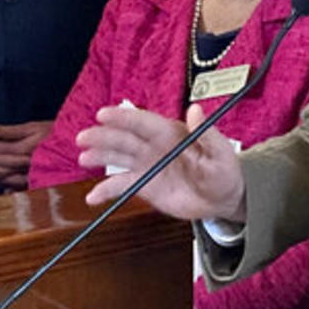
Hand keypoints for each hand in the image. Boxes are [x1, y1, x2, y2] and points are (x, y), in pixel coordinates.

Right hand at [81, 104, 245, 221]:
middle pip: (124, 138)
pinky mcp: (145, 185)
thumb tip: (196, 110)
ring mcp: (147, 165)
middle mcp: (154, 146)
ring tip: (84, 158)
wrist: (222, 198)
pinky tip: (92, 197)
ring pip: (118, 158)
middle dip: (104, 136)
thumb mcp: (220, 151)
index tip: (103, 114)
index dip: (123, 117)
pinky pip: (121, 185)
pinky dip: (106, 190)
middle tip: (84, 137)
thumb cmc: (224, 170)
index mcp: (170, 133)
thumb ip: (206, 132)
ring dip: (100, 156)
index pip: (143, 121)